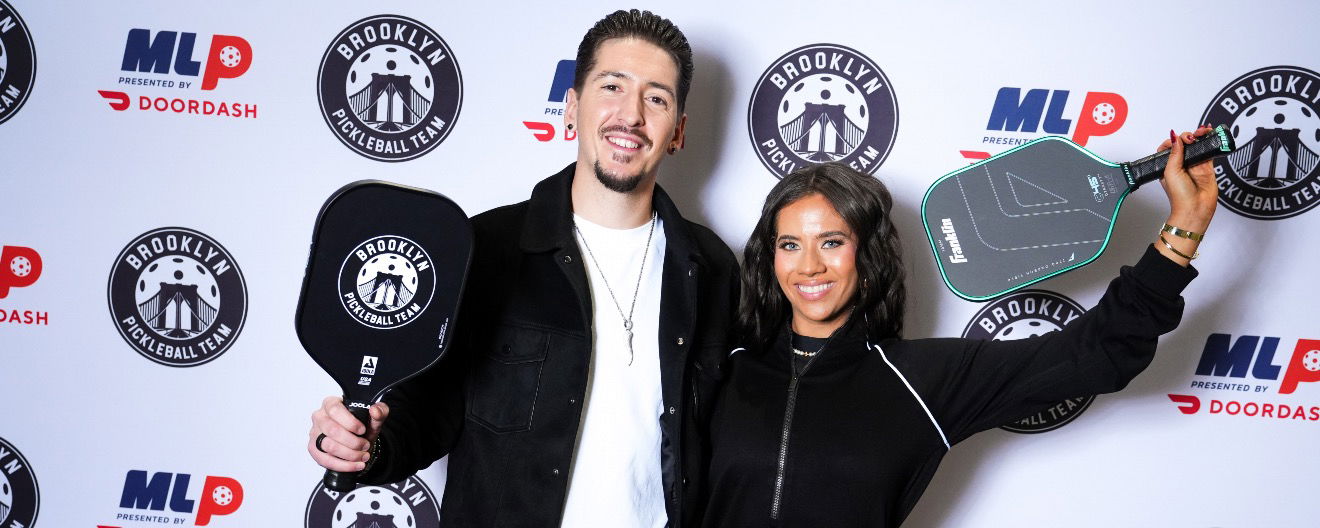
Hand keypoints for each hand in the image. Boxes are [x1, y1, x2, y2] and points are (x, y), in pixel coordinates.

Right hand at [308, 396, 389, 472]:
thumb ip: (380, 411)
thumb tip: (375, 410)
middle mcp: (320, 417)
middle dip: (353, 441)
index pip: (335, 410)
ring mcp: (315, 434)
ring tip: (363, 456)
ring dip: (350, 454)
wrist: (359, 442)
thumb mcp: (374, 419)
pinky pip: (325, 460)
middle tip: (365, 445)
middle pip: (332, 430)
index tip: (362, 430)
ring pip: (329, 446)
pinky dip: (343, 465)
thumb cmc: (362, 427)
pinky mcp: (314, 450)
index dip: (350, 422)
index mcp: (331, 403)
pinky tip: (356, 465)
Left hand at [1153, 126, 1218, 265]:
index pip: (1169, 147)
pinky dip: (1210, 141)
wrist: (1195, 209)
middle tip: (1191, 138)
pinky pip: (1209, 150)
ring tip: (1203, 131)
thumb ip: (1174, 154)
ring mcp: (1195, 164)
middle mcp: (1181, 164)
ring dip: (1200, 135)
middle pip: (1184, 143)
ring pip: (1197, 144)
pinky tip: (1211, 133)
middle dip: (1188, 136)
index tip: (1178, 140)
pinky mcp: (1207, 166)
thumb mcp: (1171, 172)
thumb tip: (1175, 137)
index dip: (1173, 140)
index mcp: (1168, 166)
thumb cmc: (1180, 196)